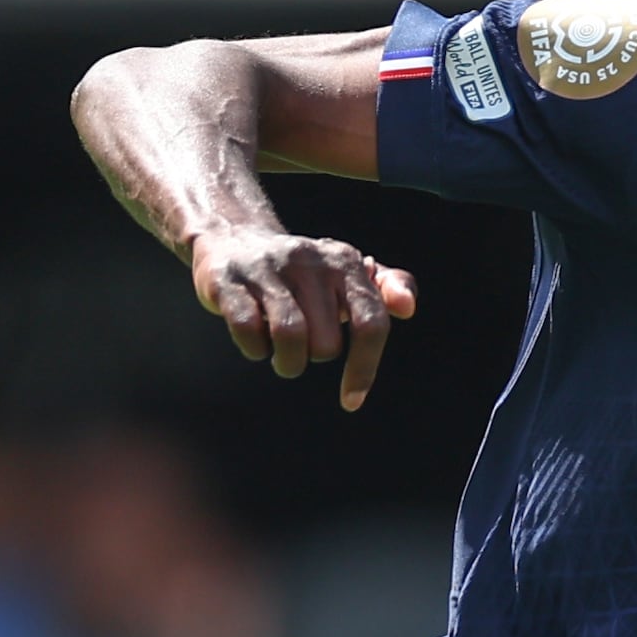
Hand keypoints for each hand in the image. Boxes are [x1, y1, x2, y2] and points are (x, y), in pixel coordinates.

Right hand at [188, 224, 415, 409]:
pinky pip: (249, 332)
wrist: (234, 237)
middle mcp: (309, 260)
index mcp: (345, 261)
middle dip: (315, 357)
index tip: (352, 399)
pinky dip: (255, 350)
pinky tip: (256, 343)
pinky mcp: (229, 280)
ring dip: (287, 363)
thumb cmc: (301, 273)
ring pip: (290, 338)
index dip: (364, 368)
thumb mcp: (346, 274)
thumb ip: (386, 289)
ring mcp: (267, 268)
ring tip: (283, 356)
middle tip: (304, 344)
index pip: (370, 322)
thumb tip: (407, 307)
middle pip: (326, 343)